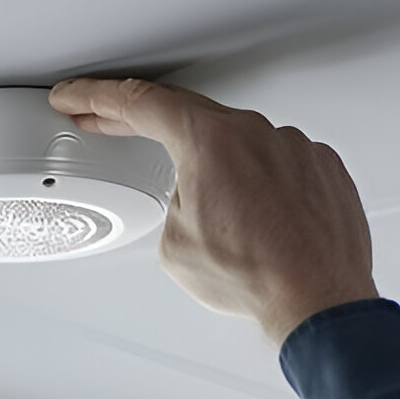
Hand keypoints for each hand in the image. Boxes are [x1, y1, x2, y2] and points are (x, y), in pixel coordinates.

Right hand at [49, 78, 378, 344]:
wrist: (320, 301)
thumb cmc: (257, 276)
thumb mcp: (176, 243)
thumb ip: (173, 201)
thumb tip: (188, 199)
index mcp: (210, 140)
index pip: (140, 103)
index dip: (97, 97)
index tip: (76, 97)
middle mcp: (256, 133)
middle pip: (188, 114)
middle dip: (142, 121)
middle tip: (109, 124)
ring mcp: (295, 148)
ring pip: (238, 143)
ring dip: (216, 168)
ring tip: (214, 216)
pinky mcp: (323, 169)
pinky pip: (277, 163)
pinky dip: (259, 183)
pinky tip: (254, 216)